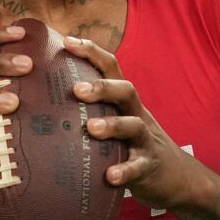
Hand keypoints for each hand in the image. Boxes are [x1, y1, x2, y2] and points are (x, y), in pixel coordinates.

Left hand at [67, 36, 214, 211]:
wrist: (176, 177)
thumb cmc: (132, 145)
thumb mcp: (115, 121)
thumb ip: (90, 110)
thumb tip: (42, 102)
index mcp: (124, 101)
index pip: (111, 68)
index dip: (92, 52)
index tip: (67, 41)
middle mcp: (136, 114)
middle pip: (126, 90)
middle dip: (102, 87)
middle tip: (76, 90)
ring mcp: (144, 140)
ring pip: (133, 125)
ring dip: (112, 125)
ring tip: (90, 128)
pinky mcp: (149, 166)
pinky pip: (138, 167)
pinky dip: (125, 170)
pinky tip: (110, 175)